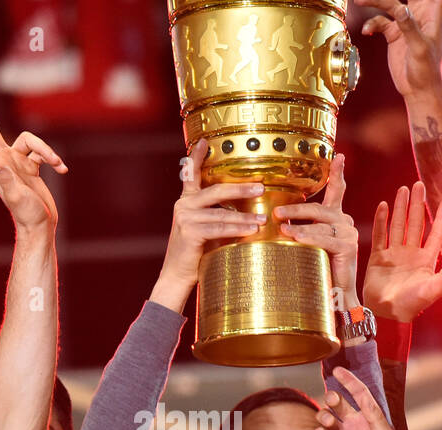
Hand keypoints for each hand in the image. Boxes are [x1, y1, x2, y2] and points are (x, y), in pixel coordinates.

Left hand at [0, 86, 66, 231]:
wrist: (40, 226)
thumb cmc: (27, 214)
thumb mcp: (15, 196)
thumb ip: (6, 179)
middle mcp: (5, 161)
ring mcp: (18, 164)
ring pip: (30, 141)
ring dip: (46, 149)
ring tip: (58, 163)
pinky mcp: (32, 168)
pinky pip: (42, 153)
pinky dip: (53, 159)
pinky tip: (62, 170)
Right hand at [150, 139, 265, 312]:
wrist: (177, 275)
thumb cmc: (196, 253)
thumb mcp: (206, 228)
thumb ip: (218, 214)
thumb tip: (248, 208)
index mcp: (187, 201)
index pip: (191, 174)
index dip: (197, 157)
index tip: (205, 141)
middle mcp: (184, 205)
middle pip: (216, 190)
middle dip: (240, 188)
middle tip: (261, 187)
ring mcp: (185, 218)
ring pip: (221, 213)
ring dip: (245, 216)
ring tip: (263, 218)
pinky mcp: (189, 232)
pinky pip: (218, 228)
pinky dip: (237, 230)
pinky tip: (252, 231)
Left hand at [275, 154, 359, 306]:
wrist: (334, 299)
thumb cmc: (315, 272)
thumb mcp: (304, 245)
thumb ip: (295, 228)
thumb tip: (272, 219)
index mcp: (335, 219)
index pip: (337, 191)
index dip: (337, 173)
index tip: (338, 154)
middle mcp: (344, 222)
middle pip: (320, 206)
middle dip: (297, 206)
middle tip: (276, 210)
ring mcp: (348, 234)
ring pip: (321, 221)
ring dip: (299, 222)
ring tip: (280, 226)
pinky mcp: (347, 248)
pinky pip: (325, 238)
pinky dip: (309, 237)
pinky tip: (295, 237)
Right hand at [314, 366, 401, 429]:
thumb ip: (375, 416)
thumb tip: (365, 398)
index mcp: (369, 417)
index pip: (358, 394)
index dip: (349, 381)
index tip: (338, 370)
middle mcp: (354, 424)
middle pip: (338, 404)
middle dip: (333, 399)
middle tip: (333, 401)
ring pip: (326, 418)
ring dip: (324, 416)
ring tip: (328, 423)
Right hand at [357, 0, 441, 98]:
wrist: (417, 90)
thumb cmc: (426, 71)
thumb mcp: (419, 49)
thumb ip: (410, 28)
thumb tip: (400, 9)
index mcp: (432, 14)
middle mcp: (419, 14)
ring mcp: (405, 23)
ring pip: (389, 4)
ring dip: (375, 2)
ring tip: (359, 0)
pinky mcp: (394, 34)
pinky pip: (381, 22)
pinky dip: (372, 24)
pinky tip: (367, 32)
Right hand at [362, 181, 441, 321]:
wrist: (386, 314)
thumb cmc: (413, 304)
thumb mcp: (437, 286)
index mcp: (426, 260)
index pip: (436, 234)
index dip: (441, 218)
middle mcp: (411, 254)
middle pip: (416, 224)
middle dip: (417, 205)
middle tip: (419, 186)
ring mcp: (394, 255)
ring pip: (398, 225)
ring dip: (400, 208)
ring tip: (403, 190)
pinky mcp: (377, 258)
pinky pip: (380, 235)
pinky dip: (381, 221)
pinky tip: (383, 206)